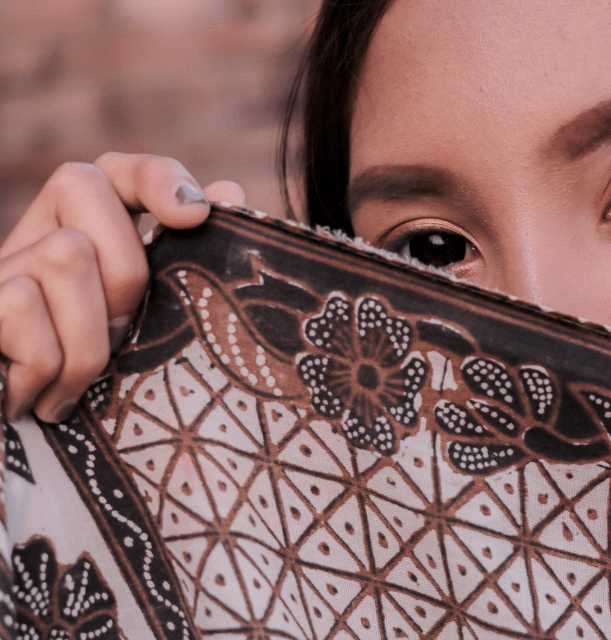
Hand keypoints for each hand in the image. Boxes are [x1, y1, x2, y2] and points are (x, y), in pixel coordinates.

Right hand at [0, 152, 245, 422]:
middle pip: (89, 195)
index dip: (155, 177)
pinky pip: (21, 307)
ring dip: (87, 336)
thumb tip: (228, 194)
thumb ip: (183, 261)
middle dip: (122, 275)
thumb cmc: (92, 386)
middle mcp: (31, 236)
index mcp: (82, 236)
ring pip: (63, 252)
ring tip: (77, 387)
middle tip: (116, 339)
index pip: (116, 170)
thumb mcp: (144, 325)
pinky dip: (44, 366)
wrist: (13, 449)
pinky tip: (40, 400)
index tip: (195, 214)